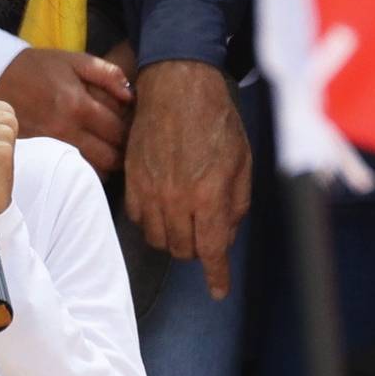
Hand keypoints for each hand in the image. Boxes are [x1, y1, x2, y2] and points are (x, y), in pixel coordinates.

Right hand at [0, 47, 132, 173]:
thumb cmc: (38, 68)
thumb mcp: (73, 60)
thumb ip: (107, 74)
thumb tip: (131, 96)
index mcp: (77, 104)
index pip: (119, 130)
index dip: (133, 130)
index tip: (134, 126)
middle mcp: (66, 130)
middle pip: (110, 156)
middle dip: (124, 152)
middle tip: (127, 142)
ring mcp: (52, 146)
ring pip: (94, 169)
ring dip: (108, 163)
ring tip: (112, 149)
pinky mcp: (42, 155)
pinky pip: (75, 170)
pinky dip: (89, 168)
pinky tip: (91, 155)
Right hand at [124, 59, 252, 299]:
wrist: (177, 85)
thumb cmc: (216, 119)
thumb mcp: (242, 161)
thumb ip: (236, 203)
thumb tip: (225, 234)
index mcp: (209, 194)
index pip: (212, 250)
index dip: (216, 276)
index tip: (217, 290)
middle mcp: (177, 198)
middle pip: (183, 250)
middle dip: (198, 250)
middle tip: (206, 235)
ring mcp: (150, 190)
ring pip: (158, 239)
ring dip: (174, 238)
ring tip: (185, 221)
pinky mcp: (132, 179)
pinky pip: (138, 219)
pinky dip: (152, 221)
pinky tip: (164, 207)